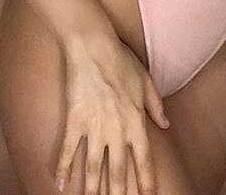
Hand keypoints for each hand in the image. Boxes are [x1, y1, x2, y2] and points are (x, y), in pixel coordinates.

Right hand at [54, 32, 169, 194]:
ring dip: (93, 189)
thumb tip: (165, 124)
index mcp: (136, 121)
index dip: (146, 181)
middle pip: (119, 170)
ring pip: (94, 167)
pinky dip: (63, 169)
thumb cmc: (120, 59)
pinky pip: (67, 150)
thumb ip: (155, 104)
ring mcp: (94, 127)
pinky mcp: (74, 120)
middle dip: (119, 193)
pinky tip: (60, 185)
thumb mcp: (145, 80)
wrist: (93, 46)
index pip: (144, 160)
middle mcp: (116, 129)